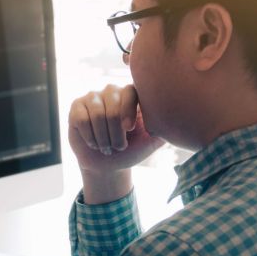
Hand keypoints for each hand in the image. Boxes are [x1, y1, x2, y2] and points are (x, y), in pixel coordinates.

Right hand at [68, 85, 164, 202]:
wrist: (106, 164)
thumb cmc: (130, 151)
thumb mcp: (150, 142)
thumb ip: (163, 129)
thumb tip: (179, 121)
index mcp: (132, 96)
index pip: (130, 91)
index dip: (128, 110)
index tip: (130, 129)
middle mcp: (112, 91)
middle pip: (113, 107)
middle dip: (116, 134)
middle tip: (119, 147)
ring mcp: (93, 97)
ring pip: (97, 115)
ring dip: (103, 138)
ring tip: (107, 147)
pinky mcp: (76, 106)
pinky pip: (82, 119)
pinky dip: (90, 137)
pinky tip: (93, 143)